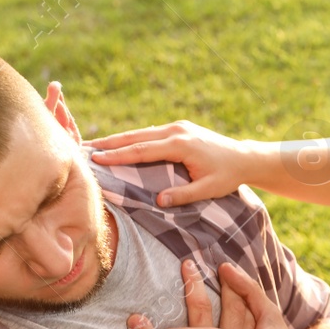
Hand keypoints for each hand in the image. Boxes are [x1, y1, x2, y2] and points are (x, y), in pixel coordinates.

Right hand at [86, 121, 265, 206]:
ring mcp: (178, 127)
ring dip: (119, 139)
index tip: (96, 157)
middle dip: (110, 142)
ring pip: (142, 133)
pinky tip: (120, 144)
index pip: (142, 150)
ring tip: (97, 145)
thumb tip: (158, 202)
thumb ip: (184, 195)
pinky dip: (134, 138)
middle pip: (136, 136)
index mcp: (180, 144)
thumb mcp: (209, 190)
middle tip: (84, 147)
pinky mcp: (180, 128)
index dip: (118, 155)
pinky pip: (151, 133)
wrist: (245, 158)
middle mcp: (176, 131)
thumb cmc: (228, 176)